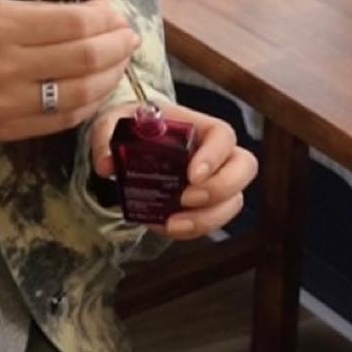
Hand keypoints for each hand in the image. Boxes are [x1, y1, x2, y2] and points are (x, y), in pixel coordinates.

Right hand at [0, 0, 140, 166]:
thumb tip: (93, 13)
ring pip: (83, 92)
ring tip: (120, 60)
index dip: (106, 18)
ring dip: (112, 74)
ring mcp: (9, 105)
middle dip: (118, 44)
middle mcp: (6, 68)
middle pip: (87, 57)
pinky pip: (65, 119)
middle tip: (129, 35)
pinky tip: (99, 87)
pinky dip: (90, 101)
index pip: (75, 23)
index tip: (116, 12)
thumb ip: (36, 14)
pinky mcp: (9, 131)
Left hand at [88, 101, 258, 238]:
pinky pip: (211, 221)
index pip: (224, 135)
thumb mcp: (114, 121)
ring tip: (173, 223)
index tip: (192, 175)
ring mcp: (214, 180)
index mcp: (198, 126)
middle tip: (186, 199)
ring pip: (234, 201)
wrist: (132, 141)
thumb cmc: (132, 126)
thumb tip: (106, 165)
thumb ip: (106, 136)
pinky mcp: (203, 205)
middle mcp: (215, 153)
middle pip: (244, 168)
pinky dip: (191, 230)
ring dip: (208, 218)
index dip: (215, 157)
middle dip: (221, 189)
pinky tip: (164, 226)